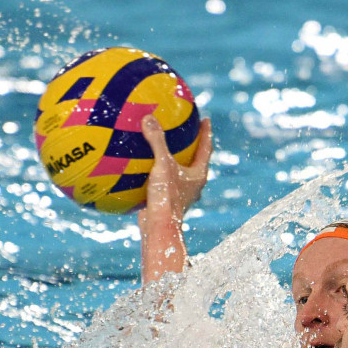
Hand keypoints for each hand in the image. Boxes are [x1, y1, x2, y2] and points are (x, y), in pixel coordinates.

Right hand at [138, 114, 212, 283]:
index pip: (206, 148)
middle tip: (186, 131)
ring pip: (180, 173)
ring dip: (174, 161)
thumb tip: (149, 117)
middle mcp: (193, 186)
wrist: (158, 229)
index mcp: (199, 175)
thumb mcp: (162, 164)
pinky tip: (141, 168)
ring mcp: (180, 195)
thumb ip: (157, 141)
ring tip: (164, 148)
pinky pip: (162, 183)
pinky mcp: (166, 203)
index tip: (206, 119)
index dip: (206, 133)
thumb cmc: (166, 197)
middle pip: (195, 161)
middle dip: (192, 146)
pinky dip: (155, 173)